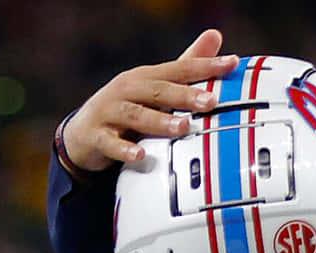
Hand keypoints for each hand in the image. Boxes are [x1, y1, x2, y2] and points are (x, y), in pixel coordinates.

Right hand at [59, 30, 239, 172]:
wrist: (83, 132)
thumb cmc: (128, 106)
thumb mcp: (155, 85)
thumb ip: (186, 65)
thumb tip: (216, 35)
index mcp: (146, 77)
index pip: (180, 69)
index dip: (206, 66)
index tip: (232, 64)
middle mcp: (128, 90)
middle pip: (159, 91)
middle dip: (184, 95)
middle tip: (209, 101)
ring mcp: (110, 112)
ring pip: (136, 115)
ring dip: (159, 122)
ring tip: (182, 128)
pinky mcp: (97, 136)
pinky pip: (111, 143)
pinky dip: (124, 149)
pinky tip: (140, 155)